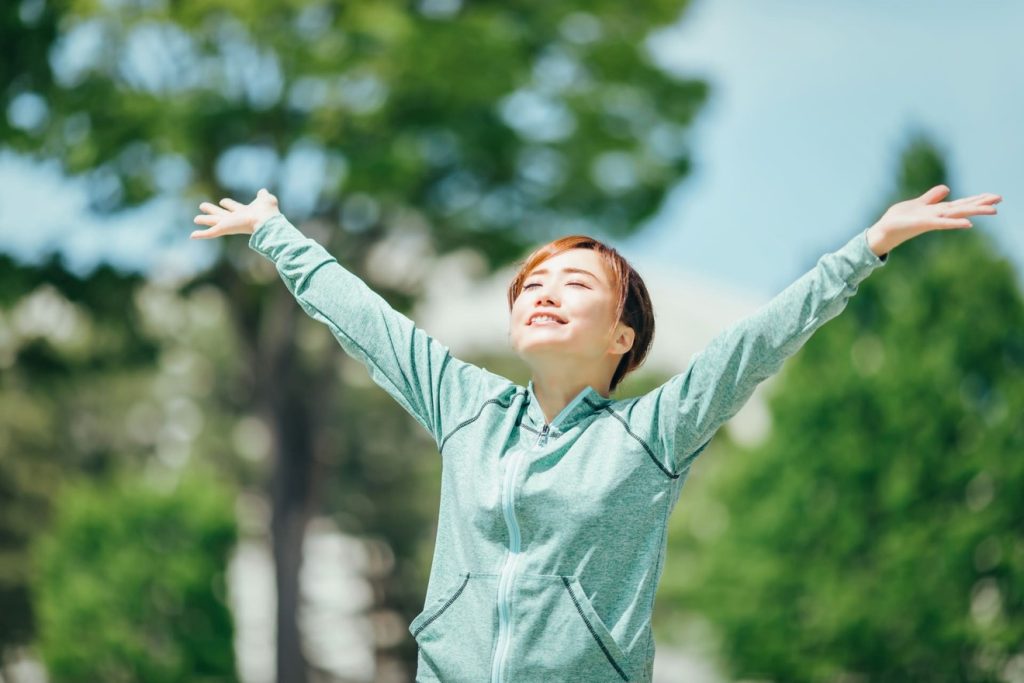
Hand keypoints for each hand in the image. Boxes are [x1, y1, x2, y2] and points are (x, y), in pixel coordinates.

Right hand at [190, 188, 280, 238]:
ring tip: (195, 218)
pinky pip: (210, 233)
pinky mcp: (224, 229)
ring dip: (205, 220)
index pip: (234, 208)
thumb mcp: (265, 199)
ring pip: (214, 222)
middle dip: (213, 210)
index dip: (229, 204)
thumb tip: (263, 191)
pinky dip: (201, 234)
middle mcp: (236, 219)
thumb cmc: (268, 211)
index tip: (223, 202)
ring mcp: (229, 225)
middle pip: (221, 214)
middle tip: (202, 206)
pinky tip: (192, 236)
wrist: (265, 221)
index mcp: (245, 213)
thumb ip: (263, 195)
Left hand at [866, 185, 1001, 256]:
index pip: (960, 203)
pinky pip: (942, 223)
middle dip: (981, 203)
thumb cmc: (898, 219)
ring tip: (993, 210)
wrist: (883, 231)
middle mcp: (937, 215)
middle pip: (963, 207)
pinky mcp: (923, 224)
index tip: (994, 196)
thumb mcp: (917, 203)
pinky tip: (968, 224)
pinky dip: (954, 223)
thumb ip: (931, 197)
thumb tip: (947, 188)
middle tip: (1001, 199)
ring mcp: (932, 220)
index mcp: (937, 210)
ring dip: (974, 211)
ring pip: (957, 214)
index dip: (976, 199)